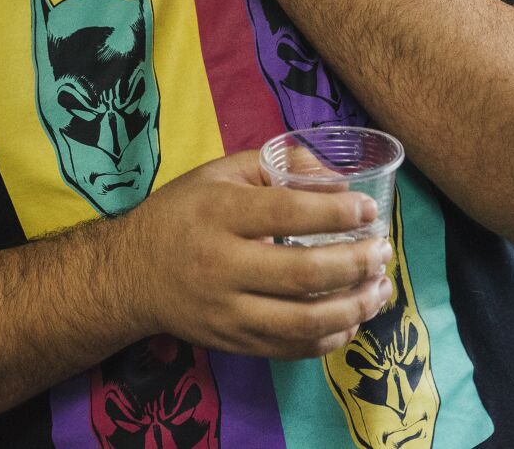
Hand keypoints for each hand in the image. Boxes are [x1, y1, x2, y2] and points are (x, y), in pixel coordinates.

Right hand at [110, 151, 393, 360]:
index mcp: (219, 213)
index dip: (336, 213)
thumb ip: (276, 166)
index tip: (368, 210)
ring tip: (380, 289)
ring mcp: (227, 311)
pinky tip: (352, 319)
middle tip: (382, 251)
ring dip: (354, 306)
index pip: (286, 213)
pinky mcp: (233, 342)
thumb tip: (336, 177)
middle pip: (303, 272)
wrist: (131, 275)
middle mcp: (221, 265)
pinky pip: (291, 348)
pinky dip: (330, 337)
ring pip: (303, 320)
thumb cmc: (182, 214)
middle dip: (356, 263)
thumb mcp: (219, 173)